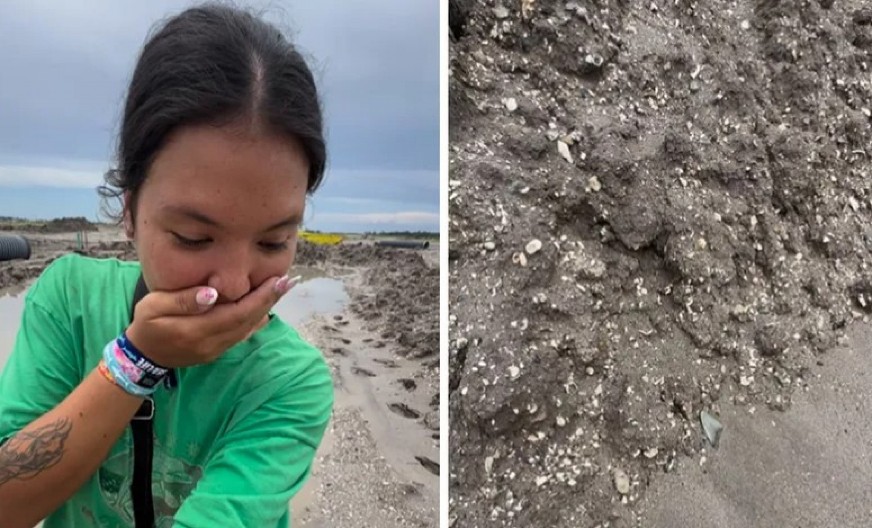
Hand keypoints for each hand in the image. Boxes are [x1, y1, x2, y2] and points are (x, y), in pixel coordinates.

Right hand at [125, 275, 296, 367]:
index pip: (237, 313)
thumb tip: (212, 293)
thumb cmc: (147, 324)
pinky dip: (256, 321)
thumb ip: (183, 300)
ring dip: (266, 309)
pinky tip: (266, 309)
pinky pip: (242, 336)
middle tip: (288, 281)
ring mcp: (216, 350)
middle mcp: (211, 343)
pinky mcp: (216, 351)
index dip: (260, 297)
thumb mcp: (154, 306)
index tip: (277, 280)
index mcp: (197, 330)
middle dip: (269, 300)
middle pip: (248, 320)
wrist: (142, 355)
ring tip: (280, 289)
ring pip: (247, 329)